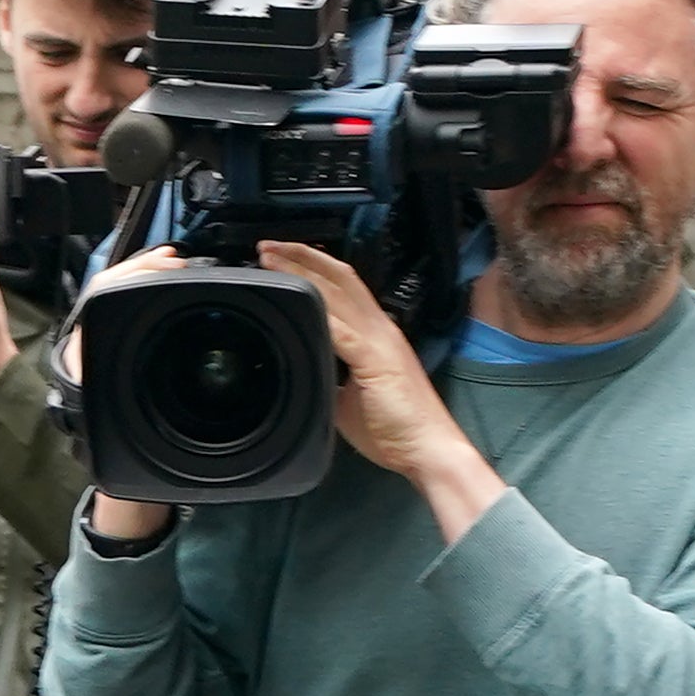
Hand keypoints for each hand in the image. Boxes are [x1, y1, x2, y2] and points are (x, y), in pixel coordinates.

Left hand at [253, 242, 495, 534]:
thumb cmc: (393, 428)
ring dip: (303, 273)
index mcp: (375, 333)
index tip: (281, 259)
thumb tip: (305, 371)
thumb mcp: (349, 397)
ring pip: (339, 292)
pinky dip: (319, 313)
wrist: (427, 448)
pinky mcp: (376, 360)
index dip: (314, 268)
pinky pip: (343, 331)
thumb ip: (330, 376)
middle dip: (303, 257)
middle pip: (340, 277)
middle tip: (267, 246)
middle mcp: (379, 327)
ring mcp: (379, 341)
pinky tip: (296, 299)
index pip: (344, 287)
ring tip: (272, 259)